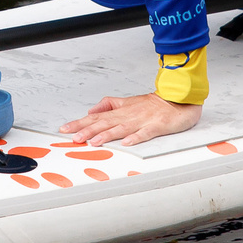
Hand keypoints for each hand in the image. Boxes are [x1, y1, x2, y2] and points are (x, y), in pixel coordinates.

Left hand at [61, 93, 201, 146]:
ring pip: (121, 128)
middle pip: (105, 123)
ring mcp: (142, 121)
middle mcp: (128, 115)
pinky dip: (136, 137)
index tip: (64, 129)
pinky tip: (127, 143)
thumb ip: (109, 105)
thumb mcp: (128, 102)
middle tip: (73, 138)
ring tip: (93, 142)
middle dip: (88, 130)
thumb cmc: (153, 104)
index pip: (96, 117)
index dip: (80, 123)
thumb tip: (91, 110)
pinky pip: (146, 132)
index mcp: (121, 111)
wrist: (178, 99)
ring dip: (106, 135)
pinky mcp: (157, 126)